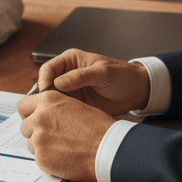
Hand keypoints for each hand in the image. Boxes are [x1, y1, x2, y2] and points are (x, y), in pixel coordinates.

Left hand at [16, 91, 113, 181]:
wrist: (107, 149)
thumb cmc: (98, 127)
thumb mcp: (75, 106)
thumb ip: (54, 108)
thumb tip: (42, 112)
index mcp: (48, 101)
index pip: (23, 105)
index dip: (29, 113)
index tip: (34, 119)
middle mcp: (39, 117)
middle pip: (24, 126)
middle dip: (34, 131)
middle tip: (50, 136)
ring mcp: (38, 139)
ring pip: (30, 143)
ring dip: (41, 146)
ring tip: (61, 147)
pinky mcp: (41, 158)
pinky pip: (38, 158)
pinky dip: (48, 159)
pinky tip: (64, 157)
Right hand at [35, 49, 150, 115]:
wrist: (137, 92)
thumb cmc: (123, 76)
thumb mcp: (102, 73)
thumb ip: (80, 76)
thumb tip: (58, 83)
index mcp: (71, 60)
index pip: (48, 69)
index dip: (44, 81)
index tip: (46, 94)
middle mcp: (68, 75)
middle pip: (47, 85)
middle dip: (45, 97)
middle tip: (47, 109)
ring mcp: (72, 90)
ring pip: (53, 99)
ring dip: (53, 108)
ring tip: (55, 116)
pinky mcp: (77, 104)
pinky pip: (63, 109)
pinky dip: (62, 115)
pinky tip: (65, 121)